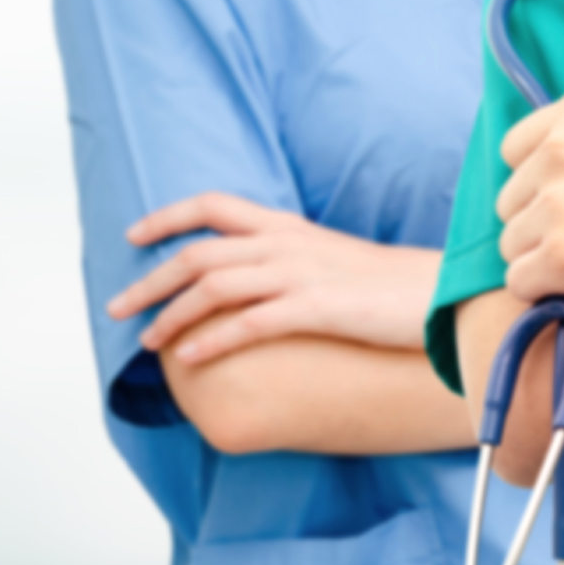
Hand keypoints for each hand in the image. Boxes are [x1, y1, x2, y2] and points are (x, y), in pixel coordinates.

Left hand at [106, 192, 440, 363]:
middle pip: (198, 253)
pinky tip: (191, 358)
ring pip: (213, 286)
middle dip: (149, 281)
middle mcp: (288, 244)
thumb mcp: (336, 261)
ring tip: (147, 342)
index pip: (213, 206)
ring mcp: (302, 274)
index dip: (167, 218)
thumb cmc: (396, 286)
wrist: (446, 294)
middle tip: (117, 308)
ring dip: (170, 315)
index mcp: (290, 228)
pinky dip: (213, 340)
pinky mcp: (319, 308)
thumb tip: (262, 286)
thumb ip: (295, 263)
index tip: (133, 236)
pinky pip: (250, 322)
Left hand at [495, 87, 563, 320]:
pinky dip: (552, 295)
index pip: (516, 150)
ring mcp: (560, 201)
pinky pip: (522, 283)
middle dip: (545, 226)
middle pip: (511, 201)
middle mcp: (562, 147)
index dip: (544, 185)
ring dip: (549, 263)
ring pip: (513, 245)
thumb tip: (557, 161)